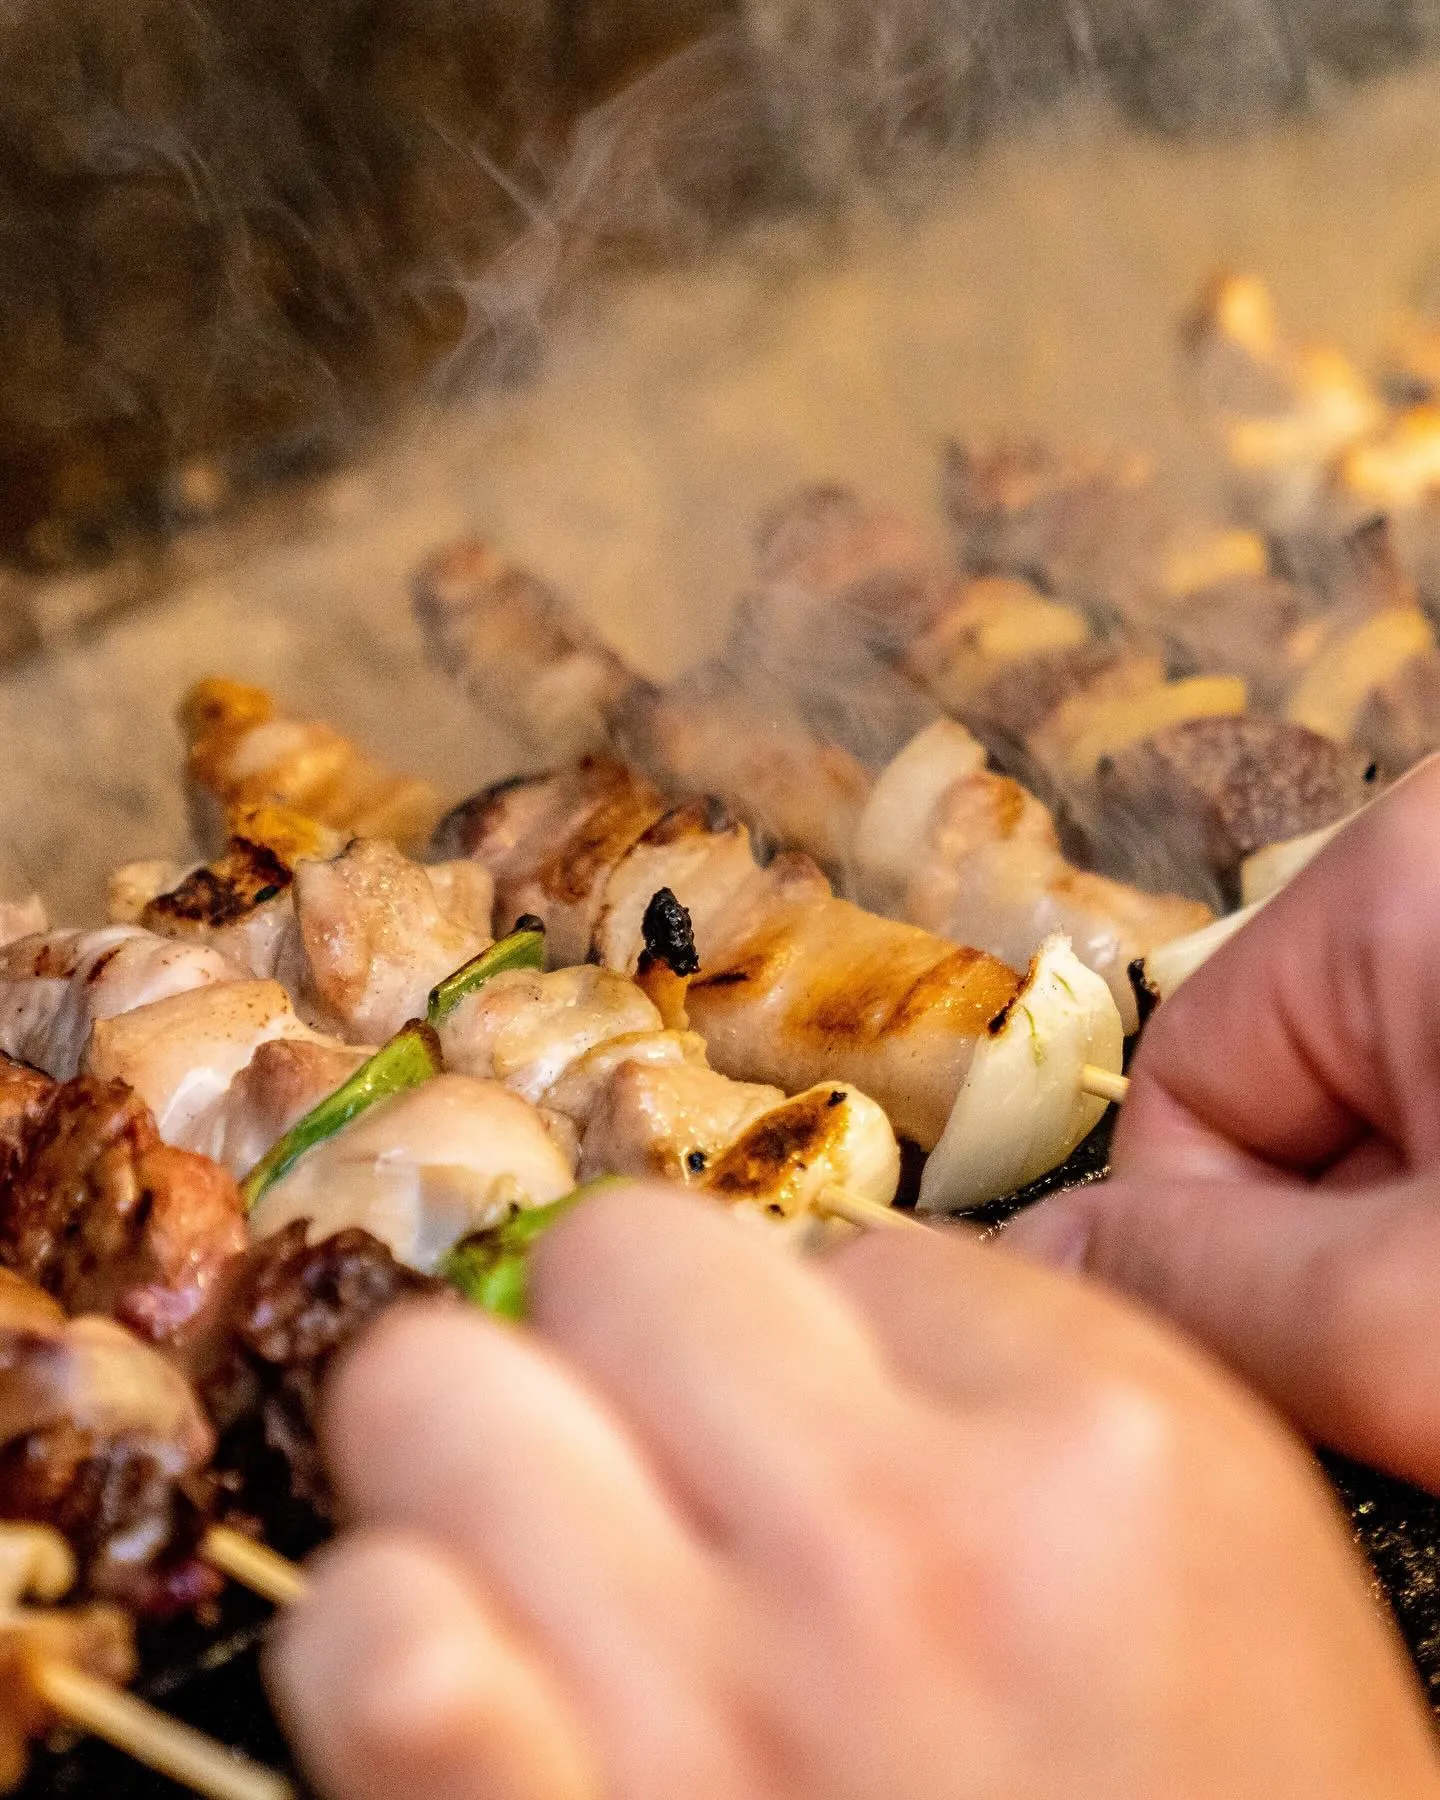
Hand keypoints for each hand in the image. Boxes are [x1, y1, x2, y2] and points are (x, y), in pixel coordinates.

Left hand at [266, 1184, 1436, 1799]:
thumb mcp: (1226, 1570)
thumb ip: (1034, 1390)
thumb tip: (821, 1308)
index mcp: (1096, 1461)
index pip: (850, 1247)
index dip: (834, 1343)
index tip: (846, 1430)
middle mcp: (889, 1556)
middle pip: (620, 1258)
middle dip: (632, 1335)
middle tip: (670, 1446)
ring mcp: (703, 1714)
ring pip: (432, 1389)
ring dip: (477, 1461)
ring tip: (553, 1555)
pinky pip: (371, 1650)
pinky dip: (385, 1644)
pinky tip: (461, 1671)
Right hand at [1008, 754, 1439, 1491]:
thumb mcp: (1427, 1315)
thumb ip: (1205, 1290)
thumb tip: (1021, 1270)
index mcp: (1405, 872)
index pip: (1185, 1090)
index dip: (1216, 1253)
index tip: (1321, 1355)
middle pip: (1291, 1116)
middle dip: (1346, 1259)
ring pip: (1394, 1144)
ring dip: (1424, 1259)